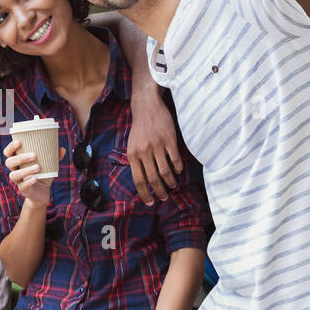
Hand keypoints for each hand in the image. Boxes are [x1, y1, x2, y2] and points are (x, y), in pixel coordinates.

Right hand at [4, 139, 63, 206]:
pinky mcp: (24, 190)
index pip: (8, 152)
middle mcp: (15, 170)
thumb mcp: (48, 164)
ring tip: (38, 167)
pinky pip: (23, 186)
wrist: (42, 192)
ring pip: (14, 175)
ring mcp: (18, 181)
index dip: (11, 147)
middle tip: (34, 155)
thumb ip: (54, 156)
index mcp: (18, 161)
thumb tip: (62, 149)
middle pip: (9, 162)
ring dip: (25, 170)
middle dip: (20, 158)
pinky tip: (36, 178)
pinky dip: (29, 181)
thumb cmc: (42, 173)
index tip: (19, 142)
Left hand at [126, 87, 182, 205]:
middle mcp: (144, 152)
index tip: (150, 202)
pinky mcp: (169, 139)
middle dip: (159, 192)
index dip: (145, 194)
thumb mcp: (132, 145)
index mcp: (133, 155)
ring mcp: (157, 145)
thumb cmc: (139, 128)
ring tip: (172, 185)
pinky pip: (175, 159)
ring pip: (165, 171)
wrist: (147, 106)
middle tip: (164, 197)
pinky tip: (177, 171)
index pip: (139, 180)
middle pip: (153, 179)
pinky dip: (177, 168)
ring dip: (170, 181)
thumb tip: (142, 182)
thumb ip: (136, 162)